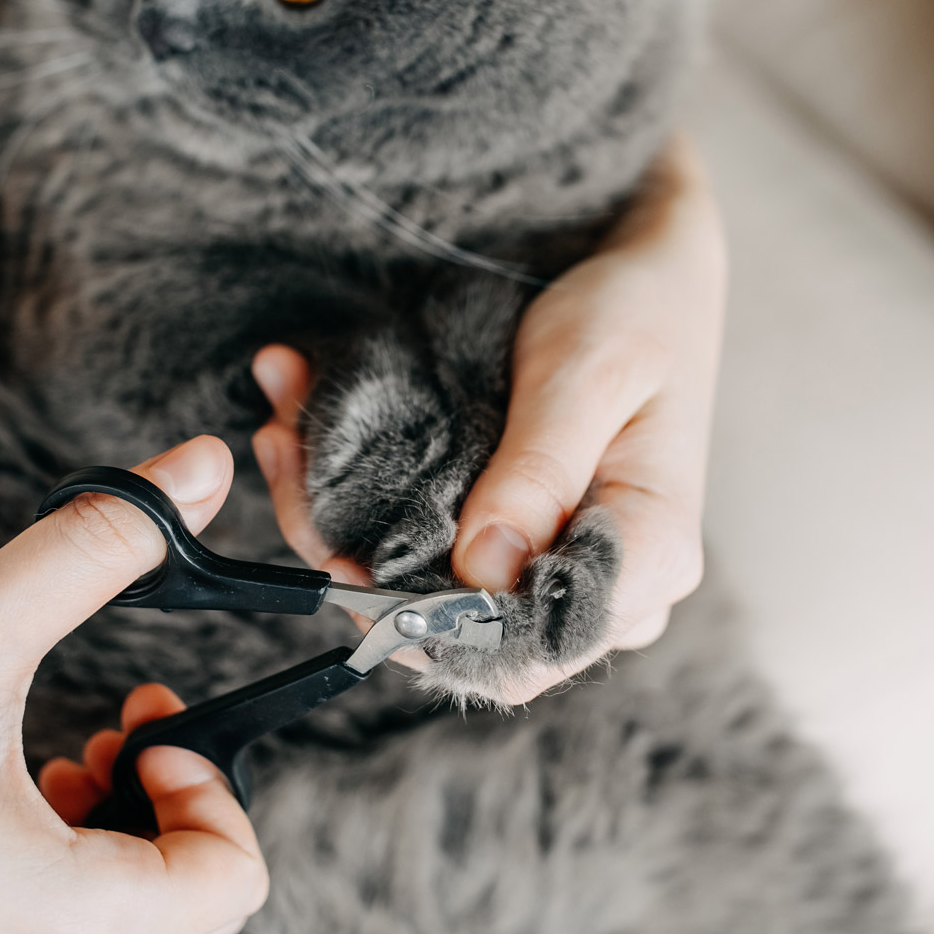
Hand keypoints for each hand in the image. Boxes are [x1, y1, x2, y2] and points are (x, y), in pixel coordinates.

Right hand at [0, 437, 266, 933]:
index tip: (142, 715)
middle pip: (187, 914)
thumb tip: (205, 463)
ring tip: (44, 761)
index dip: (213, 783)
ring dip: (111, 843)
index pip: (233, 883)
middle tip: (106, 726)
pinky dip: (52, 888)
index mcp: (65, 929)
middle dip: (166, 808)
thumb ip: (98, 546)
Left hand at [252, 134, 724, 702]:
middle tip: (287, 451)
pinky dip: (355, 503)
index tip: (344, 551)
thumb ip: (539, 471)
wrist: (649, 282)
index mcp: (646, 558)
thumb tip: (482, 570)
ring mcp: (555, 576)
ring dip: (337, 523)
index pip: (524, 651)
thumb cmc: (634, 319)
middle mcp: (603, 591)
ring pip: (425, 598)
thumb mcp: (589, 372)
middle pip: (457, 637)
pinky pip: (426, 556)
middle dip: (353, 560)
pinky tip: (304, 429)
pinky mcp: (516, 549)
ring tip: (284, 426)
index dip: (423, 626)